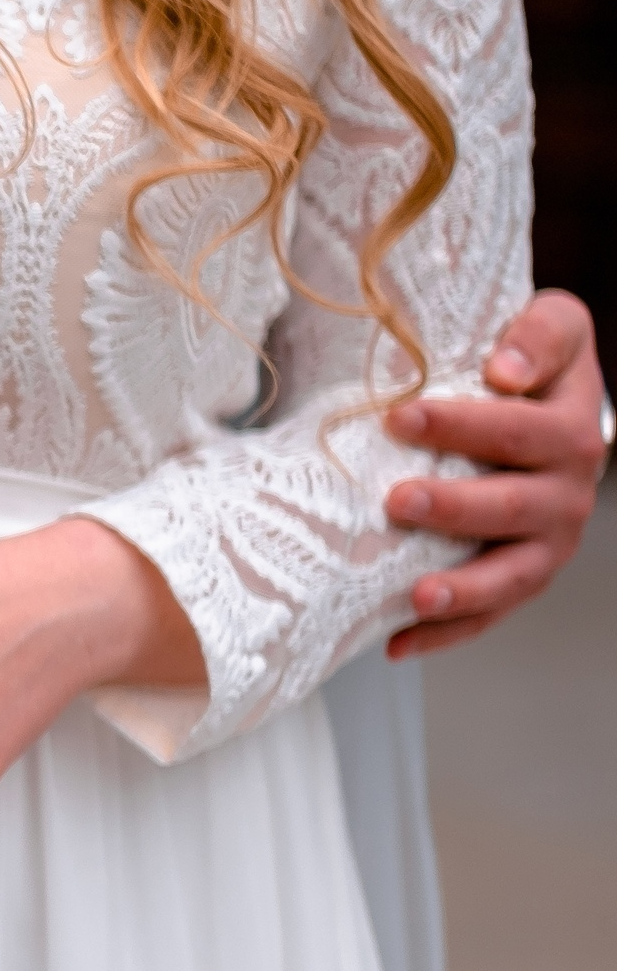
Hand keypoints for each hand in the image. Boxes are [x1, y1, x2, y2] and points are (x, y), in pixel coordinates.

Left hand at [383, 290, 605, 657]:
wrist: (543, 407)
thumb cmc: (527, 365)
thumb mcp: (550, 326)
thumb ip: (539, 332)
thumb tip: (505, 371)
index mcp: (573, 430)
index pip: (523, 429)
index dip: (466, 424)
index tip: (401, 416)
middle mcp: (569, 491)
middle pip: (515, 506)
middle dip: (455, 507)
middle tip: (397, 501)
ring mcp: (548, 541)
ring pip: (513, 574)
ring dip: (464, 588)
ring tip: (416, 595)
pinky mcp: (522, 576)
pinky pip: (490, 614)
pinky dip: (447, 633)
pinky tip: (398, 645)